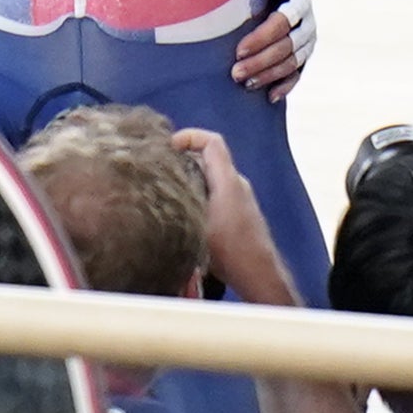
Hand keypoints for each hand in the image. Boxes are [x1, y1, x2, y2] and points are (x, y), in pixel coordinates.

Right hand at [173, 128, 295, 306]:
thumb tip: (153, 191)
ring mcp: (241, 199)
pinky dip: (200, 194)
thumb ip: (179, 204)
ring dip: (191, 179)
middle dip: (184, 160)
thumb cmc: (230, 251)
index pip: (212, 142)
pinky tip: (186, 214)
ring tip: (169, 193)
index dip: (189, 136)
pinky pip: (217, 192)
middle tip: (161, 171)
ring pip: (212, 178)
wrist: (260, 275)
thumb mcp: (197, 226)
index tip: (168, 148)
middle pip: (209, 158)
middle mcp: (237, 184)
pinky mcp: (241, 213)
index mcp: (228, 181)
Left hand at [232, 0, 314, 101]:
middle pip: (287, 47)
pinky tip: (270, 96)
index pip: (283, 22)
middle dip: (261, 62)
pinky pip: (299, 71)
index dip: (262, 37)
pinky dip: (286, 85)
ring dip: (269, 75)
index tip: (238, 50)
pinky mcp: (304, 50)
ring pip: (293, 62)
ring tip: (245, 83)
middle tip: (234, 73)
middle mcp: (308, 20)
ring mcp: (308, 37)